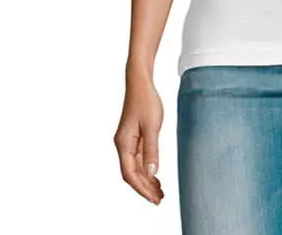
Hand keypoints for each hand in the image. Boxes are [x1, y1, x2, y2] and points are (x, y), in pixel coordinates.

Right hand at [114, 70, 164, 203]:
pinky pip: (137, 159)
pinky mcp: (133, 137)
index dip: (141, 188)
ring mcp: (127, 142)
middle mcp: (122, 145)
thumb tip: (151, 173)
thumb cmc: (146, 100)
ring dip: (146, 180)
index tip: (154, 198)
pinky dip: (146, 169)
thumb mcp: (152, 126)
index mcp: (123, 144)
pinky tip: (155, 176)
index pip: (130, 174)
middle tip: (160, 199)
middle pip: (131, 173)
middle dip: (144, 188)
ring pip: (134, 167)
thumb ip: (151, 150)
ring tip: (159, 192)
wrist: (140, 82)